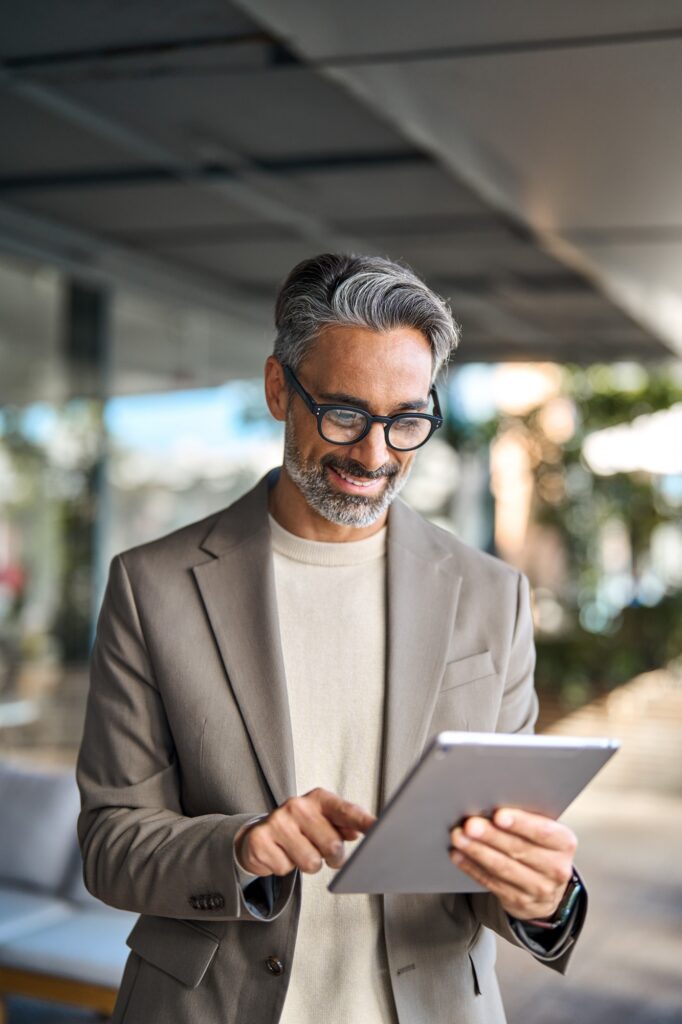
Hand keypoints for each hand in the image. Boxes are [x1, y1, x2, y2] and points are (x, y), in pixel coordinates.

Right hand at [236, 787, 376, 876]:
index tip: (378, 829)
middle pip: (332, 845)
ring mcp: (277, 821)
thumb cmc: (300, 829)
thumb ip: (345, 824)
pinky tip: (281, 854)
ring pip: (310, 862)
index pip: (346, 810)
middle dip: (332, 858)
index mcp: (318, 799)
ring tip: (299, 852)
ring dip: (308, 865)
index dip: (363, 822)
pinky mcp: (260, 840)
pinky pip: (285, 869)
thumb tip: (359, 831)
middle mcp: (297, 805)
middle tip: (322, 852)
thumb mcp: (323, 821)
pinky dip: (285, 868)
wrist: (259, 835)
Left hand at [449, 807, 576, 920]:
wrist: (548, 888)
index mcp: (564, 843)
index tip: (498, 815)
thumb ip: (527, 819)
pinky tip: (458, 855)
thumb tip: (492, 801)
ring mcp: (538, 889)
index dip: (520, 823)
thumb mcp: (545, 833)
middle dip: (491, 836)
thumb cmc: (540, 846)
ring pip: (503, 868)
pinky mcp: (519, 902)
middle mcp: (556, 868)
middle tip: (470, 824)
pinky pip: (491, 882)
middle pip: (519, 850)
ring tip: (459, 837)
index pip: (543, 831)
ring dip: (477, 851)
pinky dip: (472, 867)